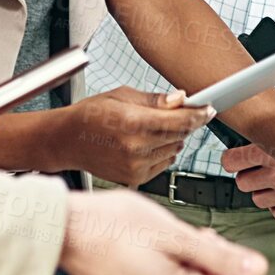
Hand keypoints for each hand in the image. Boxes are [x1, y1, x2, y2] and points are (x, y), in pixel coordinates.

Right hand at [59, 190, 267, 274]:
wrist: (64, 229)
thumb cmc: (112, 225)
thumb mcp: (174, 233)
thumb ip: (219, 255)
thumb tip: (257, 268)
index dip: (223, 257)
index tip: (201, 237)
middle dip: (200, 259)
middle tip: (177, 234)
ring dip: (179, 261)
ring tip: (155, 238)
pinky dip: (159, 267)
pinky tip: (142, 248)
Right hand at [61, 87, 213, 184]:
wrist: (66, 141)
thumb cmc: (89, 115)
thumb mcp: (122, 95)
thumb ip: (155, 100)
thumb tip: (181, 98)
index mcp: (133, 123)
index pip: (180, 121)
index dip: (198, 114)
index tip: (208, 109)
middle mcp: (136, 148)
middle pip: (180, 136)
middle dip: (184, 123)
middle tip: (176, 113)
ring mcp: (135, 167)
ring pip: (174, 150)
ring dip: (172, 138)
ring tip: (150, 128)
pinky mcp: (134, 178)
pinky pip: (163, 164)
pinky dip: (162, 152)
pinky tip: (146, 143)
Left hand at [220, 106, 274, 222]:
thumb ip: (272, 105)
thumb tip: (249, 93)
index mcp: (272, 151)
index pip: (231, 162)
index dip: (232, 158)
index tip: (235, 157)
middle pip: (242, 182)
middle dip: (249, 173)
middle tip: (260, 165)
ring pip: (257, 199)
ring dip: (263, 189)